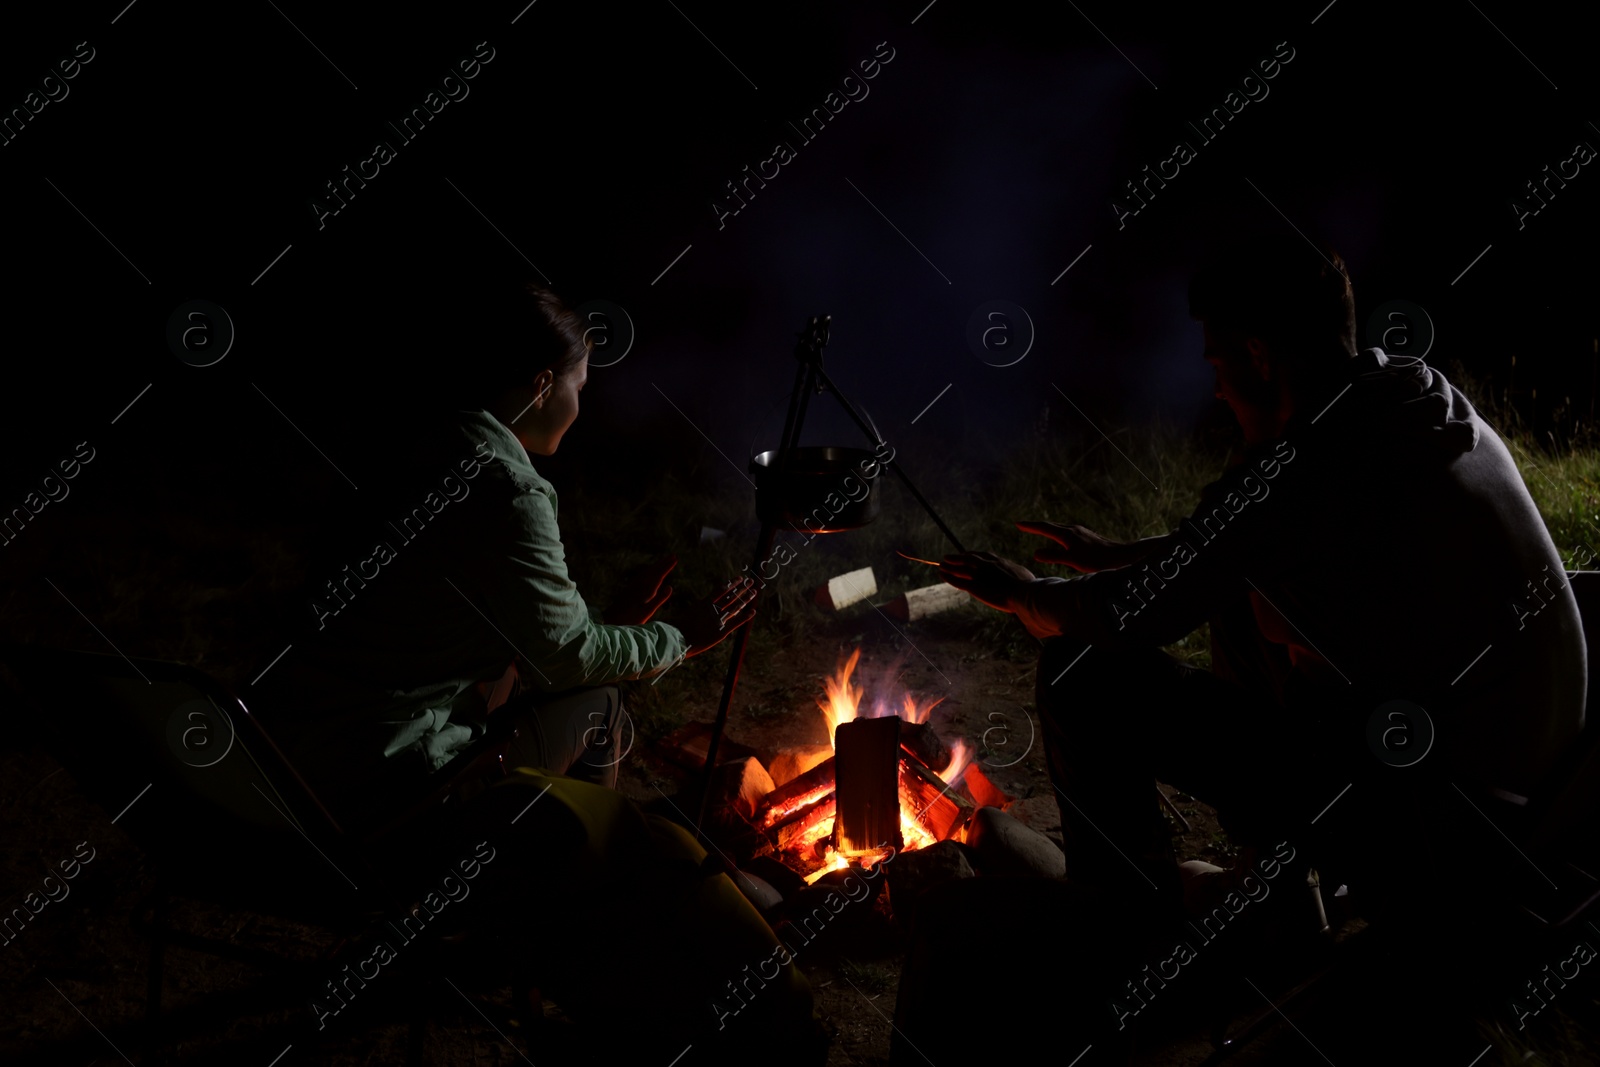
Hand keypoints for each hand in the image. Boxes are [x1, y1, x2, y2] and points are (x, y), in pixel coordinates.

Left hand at [603, 555, 676, 624]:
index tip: (675, 558)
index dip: (667, 566)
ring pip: (647, 572)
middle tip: (673, 556)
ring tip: (664, 562)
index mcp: (646, 589)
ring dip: (656, 566)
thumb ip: (659, 599)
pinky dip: (648, 571)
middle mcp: (640, 584)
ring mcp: (634, 586)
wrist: (611, 619)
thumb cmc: (631, 618)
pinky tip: (648, 573)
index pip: (659, 574)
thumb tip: (670, 587)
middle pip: (653, 570)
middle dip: (663, 563)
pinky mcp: (629, 589)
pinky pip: (642, 575)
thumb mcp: (648, 611)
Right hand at [677, 579, 758, 655]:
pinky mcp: (721, 631)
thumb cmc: (676, 628)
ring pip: (735, 606)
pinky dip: (745, 617)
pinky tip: (753, 611)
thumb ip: (694, 610)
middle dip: (742, 588)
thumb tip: (696, 607)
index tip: (739, 578)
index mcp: (704, 603)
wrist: (678, 640)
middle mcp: (713, 609)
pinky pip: (736, 622)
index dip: (731, 584)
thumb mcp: (685, 613)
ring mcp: (718, 620)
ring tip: (754, 592)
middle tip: (751, 581)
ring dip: (745, 599)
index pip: (721, 590)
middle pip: (731, 596)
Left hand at [937, 551, 1034, 612]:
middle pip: (968, 559)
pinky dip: (948, 576)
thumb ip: (1017, 574)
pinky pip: (958, 580)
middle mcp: (987, 565)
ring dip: (949, 566)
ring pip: (960, 568)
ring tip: (940, 565)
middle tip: (948, 558)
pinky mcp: (974, 586)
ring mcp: (980, 575)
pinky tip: (942, 574)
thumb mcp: (1023, 575)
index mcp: (999, 561)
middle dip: (957, 558)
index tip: (967, 556)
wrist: (1024, 593)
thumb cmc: (1029, 587)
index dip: (973, 556)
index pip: (982, 556)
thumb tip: (1023, 577)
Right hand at [1016, 520, 1134, 572]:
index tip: (1017, 524)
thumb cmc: (1096, 560)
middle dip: (1036, 526)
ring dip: (1047, 529)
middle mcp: (1073, 530)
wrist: (1120, 556)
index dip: (1029, 526)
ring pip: (1059, 529)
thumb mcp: (1072, 560)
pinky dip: (1057, 534)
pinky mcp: (1086, 537)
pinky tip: (1061, 539)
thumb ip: (1053, 556)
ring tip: (1038, 530)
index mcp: (1067, 534)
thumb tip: (1035, 553)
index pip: (1044, 528)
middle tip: (1023, 526)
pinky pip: (1066, 533)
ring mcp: (1081, 532)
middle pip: (1050, 526)